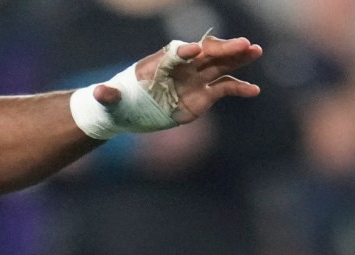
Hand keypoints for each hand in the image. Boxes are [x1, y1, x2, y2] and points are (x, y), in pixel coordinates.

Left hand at [94, 35, 263, 131]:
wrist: (128, 111)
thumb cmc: (118, 102)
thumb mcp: (110, 101)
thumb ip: (108, 95)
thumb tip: (98, 93)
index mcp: (161, 63)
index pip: (175, 52)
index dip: (185, 51)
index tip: (195, 50)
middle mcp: (182, 67)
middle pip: (206, 53)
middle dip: (224, 49)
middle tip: (244, 44)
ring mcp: (195, 79)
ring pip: (220, 65)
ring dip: (238, 59)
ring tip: (256, 51)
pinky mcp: (203, 95)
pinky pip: (224, 88)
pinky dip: (239, 88)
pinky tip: (254, 91)